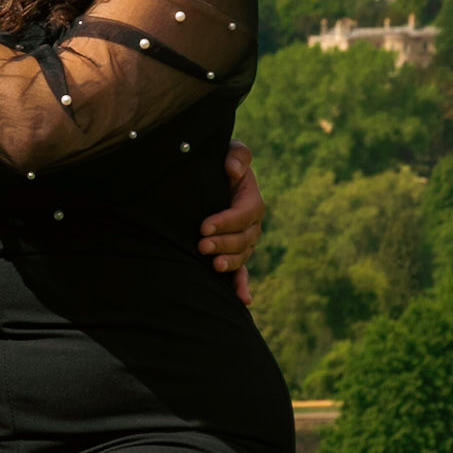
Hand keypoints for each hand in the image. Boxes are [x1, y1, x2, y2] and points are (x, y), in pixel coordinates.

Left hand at [201, 140, 263, 305]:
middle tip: (201, 245)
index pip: (246, 213)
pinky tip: (243, 300)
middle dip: (224, 243)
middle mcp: (251, 223)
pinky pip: (242, 273)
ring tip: (213, 265)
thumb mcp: (229, 151)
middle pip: (245, 238)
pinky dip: (242, 286)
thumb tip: (232, 169)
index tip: (204, 226)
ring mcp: (243, 241)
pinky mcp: (233, 254)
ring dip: (231, 263)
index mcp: (251, 199)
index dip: (227, 221)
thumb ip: (237, 155)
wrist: (208, 181)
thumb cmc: (218, 164)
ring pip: (243, 256)